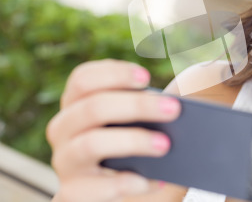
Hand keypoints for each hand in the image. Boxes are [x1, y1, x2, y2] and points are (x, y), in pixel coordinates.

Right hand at [46, 59, 181, 201]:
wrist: (132, 194)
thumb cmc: (139, 147)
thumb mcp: (142, 123)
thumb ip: (151, 109)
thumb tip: (175, 103)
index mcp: (77, 103)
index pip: (83, 79)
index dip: (114, 74)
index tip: (146, 77)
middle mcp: (64, 128)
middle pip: (93, 108)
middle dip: (136, 105)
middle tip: (174, 109)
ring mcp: (65, 161)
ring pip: (92, 144)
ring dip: (133, 141)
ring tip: (165, 144)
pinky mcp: (72, 193)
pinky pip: (95, 189)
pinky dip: (127, 183)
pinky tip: (155, 181)